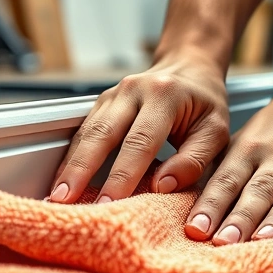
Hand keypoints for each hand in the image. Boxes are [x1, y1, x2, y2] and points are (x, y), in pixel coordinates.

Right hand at [50, 56, 230, 203]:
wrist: (190, 69)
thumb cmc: (205, 105)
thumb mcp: (215, 131)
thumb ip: (194, 160)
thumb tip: (162, 186)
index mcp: (164, 95)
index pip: (140, 140)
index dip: (122, 174)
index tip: (110, 203)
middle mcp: (134, 90)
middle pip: (102, 133)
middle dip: (81, 170)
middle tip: (66, 201)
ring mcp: (113, 94)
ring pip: (86, 132)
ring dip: (70, 166)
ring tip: (56, 196)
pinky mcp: (102, 103)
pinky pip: (83, 131)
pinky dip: (71, 157)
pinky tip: (63, 179)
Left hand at [184, 93, 272, 244]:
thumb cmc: (269, 134)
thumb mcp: (238, 143)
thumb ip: (218, 173)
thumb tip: (183, 204)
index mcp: (246, 150)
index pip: (226, 181)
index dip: (211, 205)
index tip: (195, 229)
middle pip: (257, 192)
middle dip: (240, 219)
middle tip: (223, 243)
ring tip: (261, 242)